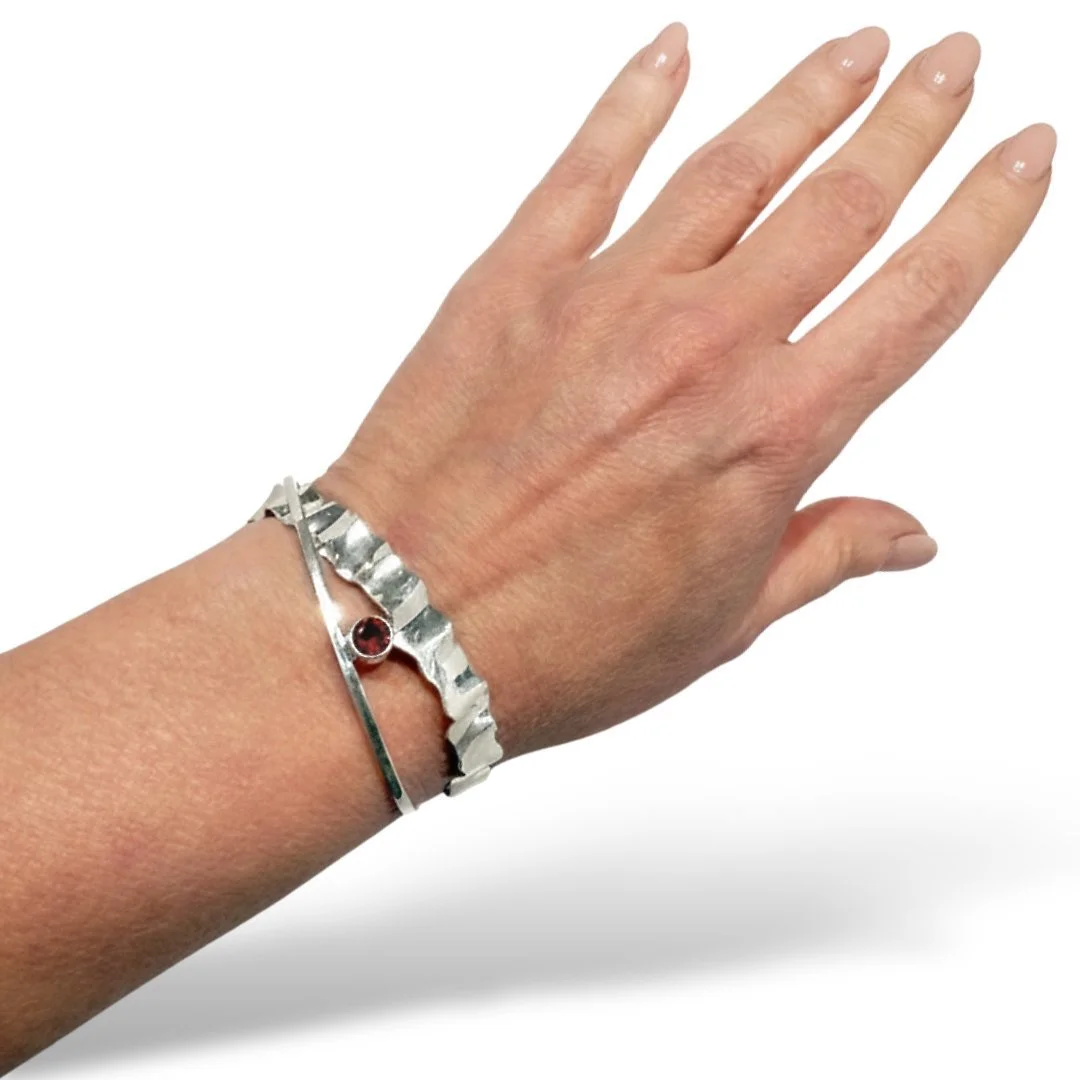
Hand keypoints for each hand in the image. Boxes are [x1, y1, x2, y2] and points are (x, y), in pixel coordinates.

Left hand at [320, 25, 1052, 758]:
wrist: (406, 624)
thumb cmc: (560, 642)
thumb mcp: (722, 624)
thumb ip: (824, 554)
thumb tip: (910, 533)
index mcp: (773, 434)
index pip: (919, 295)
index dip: (987, 215)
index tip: (1024, 155)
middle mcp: (705, 346)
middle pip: (842, 202)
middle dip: (914, 120)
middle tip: (955, 64)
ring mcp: (606, 299)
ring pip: (735, 164)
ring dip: (808, 96)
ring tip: (859, 48)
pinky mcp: (515, 279)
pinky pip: (589, 163)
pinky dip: (635, 99)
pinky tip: (674, 49)